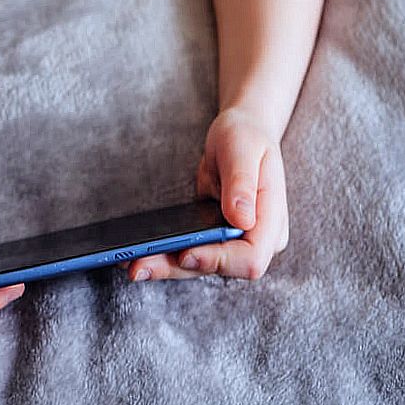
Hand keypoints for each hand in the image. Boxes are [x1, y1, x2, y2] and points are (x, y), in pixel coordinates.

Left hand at [121, 106, 289, 282]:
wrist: (243, 135)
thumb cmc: (246, 137)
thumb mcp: (243, 149)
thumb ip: (242, 182)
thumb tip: (240, 219)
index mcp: (272, 221)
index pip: (251, 258)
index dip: (218, 261)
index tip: (186, 252)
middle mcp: (258, 239)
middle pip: (221, 269)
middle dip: (180, 268)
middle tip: (139, 266)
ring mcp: (237, 242)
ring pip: (202, 265)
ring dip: (167, 266)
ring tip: (132, 264)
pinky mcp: (217, 239)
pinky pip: (194, 252)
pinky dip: (168, 254)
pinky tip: (143, 253)